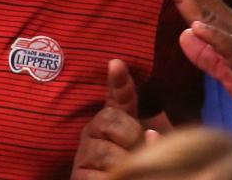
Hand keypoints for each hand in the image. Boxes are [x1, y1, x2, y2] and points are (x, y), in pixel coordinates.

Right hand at [71, 59, 152, 178]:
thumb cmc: (136, 164)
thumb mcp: (147, 146)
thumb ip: (153, 137)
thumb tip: (152, 134)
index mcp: (114, 121)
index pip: (117, 96)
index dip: (118, 81)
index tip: (116, 63)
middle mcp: (94, 132)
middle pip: (109, 119)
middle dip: (131, 136)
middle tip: (139, 151)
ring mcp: (83, 154)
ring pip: (104, 151)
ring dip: (123, 162)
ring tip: (131, 170)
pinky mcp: (78, 176)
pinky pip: (95, 176)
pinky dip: (112, 179)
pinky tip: (115, 178)